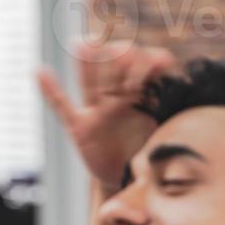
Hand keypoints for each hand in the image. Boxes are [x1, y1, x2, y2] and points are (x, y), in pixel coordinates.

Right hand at [37, 40, 174, 188]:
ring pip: (90, 81)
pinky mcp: (80, 127)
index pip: (143, 70)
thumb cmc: (146, 153)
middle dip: (119, 58)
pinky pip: (61, 106)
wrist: (127, 180)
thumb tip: (184, 94)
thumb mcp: (163, 134)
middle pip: (114, 68)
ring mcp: (96, 111)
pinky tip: (40, 72)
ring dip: (87, 62)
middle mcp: (116, 99)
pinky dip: (50, 90)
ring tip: (83, 43)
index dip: (149, 63)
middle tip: (125, 54)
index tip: (161, 63)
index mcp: (139, 99)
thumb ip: (170, 113)